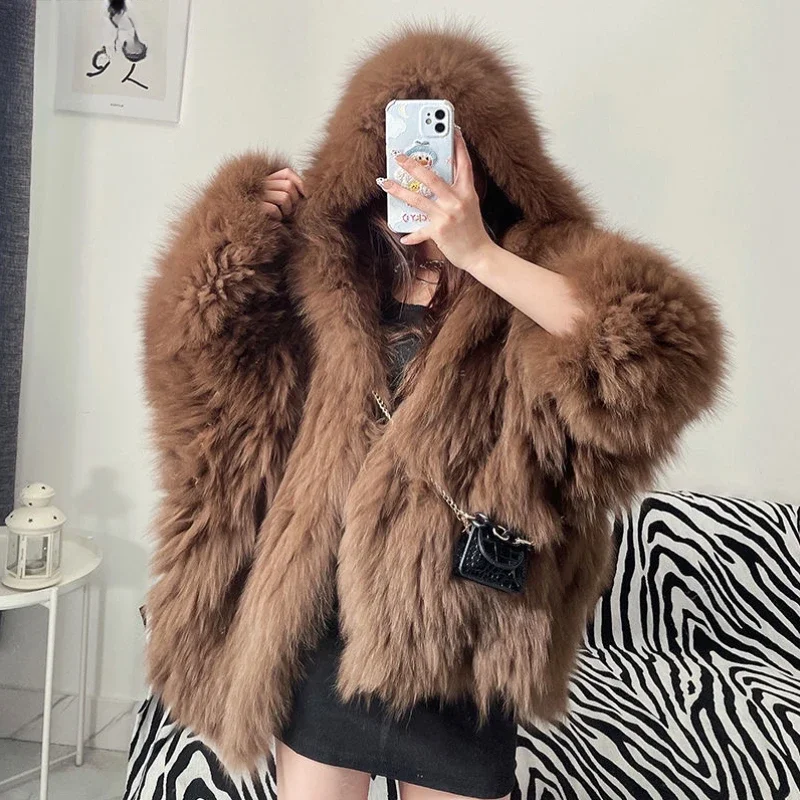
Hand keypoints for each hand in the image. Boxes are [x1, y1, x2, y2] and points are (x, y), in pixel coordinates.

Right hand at [261, 167, 305, 219]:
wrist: (259, 227)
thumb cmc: (275, 213)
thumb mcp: (285, 198)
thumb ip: (292, 190)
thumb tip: (307, 192)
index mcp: (269, 178)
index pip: (287, 172)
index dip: (299, 183)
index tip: (306, 195)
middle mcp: (262, 184)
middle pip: (288, 185)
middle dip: (294, 200)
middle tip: (291, 209)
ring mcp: (259, 195)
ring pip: (284, 197)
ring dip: (287, 209)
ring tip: (283, 214)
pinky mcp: (257, 207)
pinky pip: (274, 209)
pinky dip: (278, 216)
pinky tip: (275, 218)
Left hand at [376, 127, 494, 272]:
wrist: (479, 254)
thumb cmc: (472, 230)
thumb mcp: (469, 206)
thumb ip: (455, 193)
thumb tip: (435, 181)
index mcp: (467, 192)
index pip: (464, 164)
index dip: (459, 146)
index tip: (454, 129)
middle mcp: (457, 201)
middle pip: (432, 178)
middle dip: (413, 165)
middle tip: (399, 156)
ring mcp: (447, 216)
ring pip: (418, 199)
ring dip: (399, 190)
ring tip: (385, 183)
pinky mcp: (439, 232)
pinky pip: (419, 231)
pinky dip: (411, 234)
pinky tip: (403, 236)